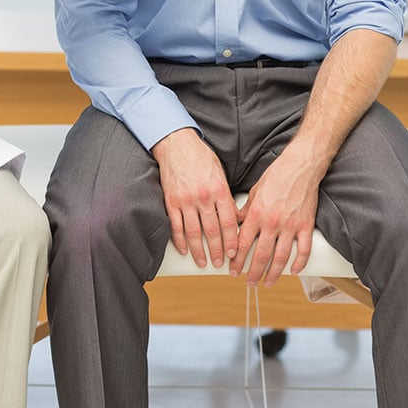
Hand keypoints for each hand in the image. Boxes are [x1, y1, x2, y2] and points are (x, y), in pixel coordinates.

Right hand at [151, 128, 238, 267]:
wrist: (176, 144)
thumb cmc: (200, 156)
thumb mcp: (220, 174)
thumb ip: (227, 196)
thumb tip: (236, 217)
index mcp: (220, 190)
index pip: (229, 222)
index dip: (233, 240)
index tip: (234, 252)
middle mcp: (204, 197)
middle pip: (212, 231)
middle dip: (217, 250)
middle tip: (220, 263)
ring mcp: (186, 200)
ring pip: (194, 232)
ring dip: (199, 251)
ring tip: (202, 261)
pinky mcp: (171, 201)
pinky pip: (176, 225)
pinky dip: (180, 240)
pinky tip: (184, 249)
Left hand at [229, 153, 317, 287]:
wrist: (299, 167)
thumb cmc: (275, 177)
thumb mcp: (253, 193)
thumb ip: (245, 211)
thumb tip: (235, 224)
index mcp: (256, 214)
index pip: (242, 243)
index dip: (237, 260)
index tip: (232, 270)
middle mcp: (272, 223)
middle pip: (261, 255)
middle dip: (253, 272)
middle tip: (249, 283)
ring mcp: (290, 225)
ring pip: (281, 257)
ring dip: (273, 273)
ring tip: (268, 283)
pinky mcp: (306, 225)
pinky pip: (303, 249)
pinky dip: (299, 263)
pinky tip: (294, 271)